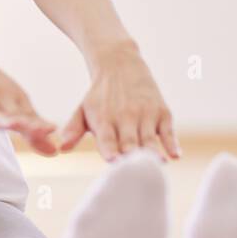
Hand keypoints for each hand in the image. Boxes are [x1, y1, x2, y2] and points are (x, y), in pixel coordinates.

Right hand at [0, 23, 58, 155]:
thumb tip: (54, 152)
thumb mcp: (12, 105)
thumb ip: (30, 132)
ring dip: (3, 120)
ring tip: (14, 126)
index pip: (29, 115)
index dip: (39, 124)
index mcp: (15, 98)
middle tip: (43, 130)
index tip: (52, 129)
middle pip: (14, 113)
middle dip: (28, 123)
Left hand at [57, 41, 180, 161]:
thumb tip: (61, 147)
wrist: (120, 63)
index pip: (107, 139)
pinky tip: (175, 155)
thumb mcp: (82, 109)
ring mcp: (145, 114)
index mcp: (103, 120)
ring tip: (157, 166)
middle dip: (132, 158)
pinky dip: (172, 143)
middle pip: (130, 143)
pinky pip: (168, 130)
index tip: (113, 161)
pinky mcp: (162, 112)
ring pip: (149, 138)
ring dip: (153, 153)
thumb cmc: (99, 95)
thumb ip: (73, 130)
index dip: (110, 150)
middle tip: (136, 173)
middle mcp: (125, 117)